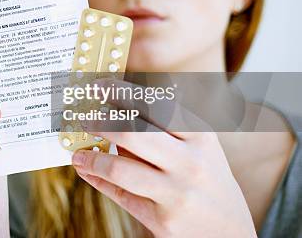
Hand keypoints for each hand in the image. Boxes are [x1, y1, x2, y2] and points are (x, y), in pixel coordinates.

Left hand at [71, 79, 256, 237]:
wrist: (231, 234)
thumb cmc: (207, 180)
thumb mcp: (199, 147)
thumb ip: (165, 127)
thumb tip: (116, 106)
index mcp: (200, 136)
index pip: (157, 104)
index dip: (124, 92)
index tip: (100, 84)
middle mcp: (191, 162)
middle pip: (133, 132)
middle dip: (100, 121)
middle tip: (82, 116)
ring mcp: (177, 193)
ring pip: (120, 169)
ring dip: (93, 158)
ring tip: (77, 152)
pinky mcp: (163, 220)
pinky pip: (120, 195)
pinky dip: (97, 180)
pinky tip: (86, 170)